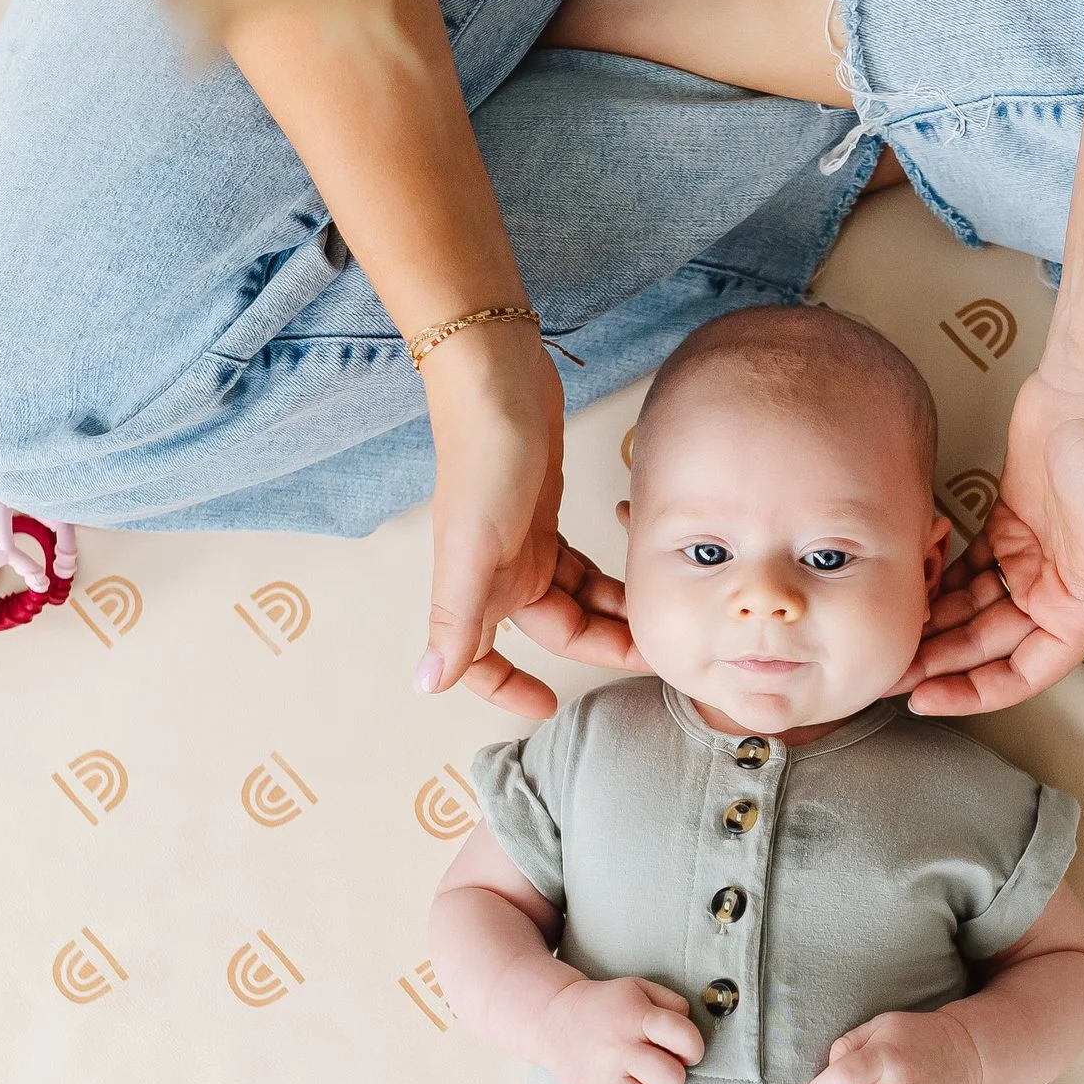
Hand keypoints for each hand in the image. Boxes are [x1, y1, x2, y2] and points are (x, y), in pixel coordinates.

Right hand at [418, 323, 640, 716]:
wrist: (497, 377)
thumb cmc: (485, 457)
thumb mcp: (472, 546)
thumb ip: (456, 618)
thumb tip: (427, 685)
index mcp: (475, 588)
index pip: (482, 661)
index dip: (509, 690)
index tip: (551, 705)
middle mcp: (495, 572)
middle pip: (554, 631)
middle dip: (600, 645)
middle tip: (652, 647)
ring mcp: (521, 542)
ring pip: (572, 599)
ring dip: (610, 611)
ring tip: (655, 611)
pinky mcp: (543, 513)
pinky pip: (578, 564)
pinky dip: (604, 575)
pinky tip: (636, 571)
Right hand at [534, 975, 704, 1083]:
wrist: (554, 1018)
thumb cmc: (606, 1007)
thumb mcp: (640, 989)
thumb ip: (673, 1004)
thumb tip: (689, 1036)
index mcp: (636, 1019)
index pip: (685, 1038)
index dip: (693, 1047)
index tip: (683, 1048)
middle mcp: (620, 1051)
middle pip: (671, 1079)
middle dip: (674, 1076)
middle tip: (660, 1069)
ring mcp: (603, 1080)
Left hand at [900, 371, 1083, 716]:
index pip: (1023, 674)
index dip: (975, 692)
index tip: (928, 700)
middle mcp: (1055, 592)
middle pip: (987, 646)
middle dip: (940, 664)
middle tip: (890, 674)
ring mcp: (1027, 560)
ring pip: (969, 612)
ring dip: (933, 629)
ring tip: (890, 639)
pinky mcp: (1003, 527)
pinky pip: (963, 571)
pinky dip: (937, 585)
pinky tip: (907, 593)